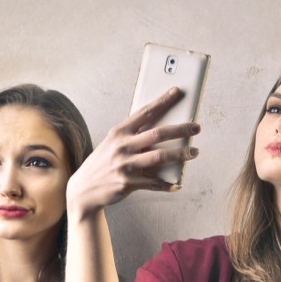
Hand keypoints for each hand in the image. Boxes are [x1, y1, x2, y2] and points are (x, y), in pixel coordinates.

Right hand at [66, 87, 199, 218]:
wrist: (84, 189)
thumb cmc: (103, 163)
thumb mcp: (113, 144)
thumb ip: (133, 137)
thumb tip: (161, 132)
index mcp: (119, 132)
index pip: (145, 112)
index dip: (162, 101)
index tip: (176, 92)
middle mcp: (122, 146)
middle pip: (158, 133)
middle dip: (181, 129)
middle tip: (197, 127)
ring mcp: (125, 165)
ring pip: (160, 157)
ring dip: (181, 155)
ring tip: (194, 152)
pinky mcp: (128, 183)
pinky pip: (153, 183)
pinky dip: (167, 184)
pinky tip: (178, 184)